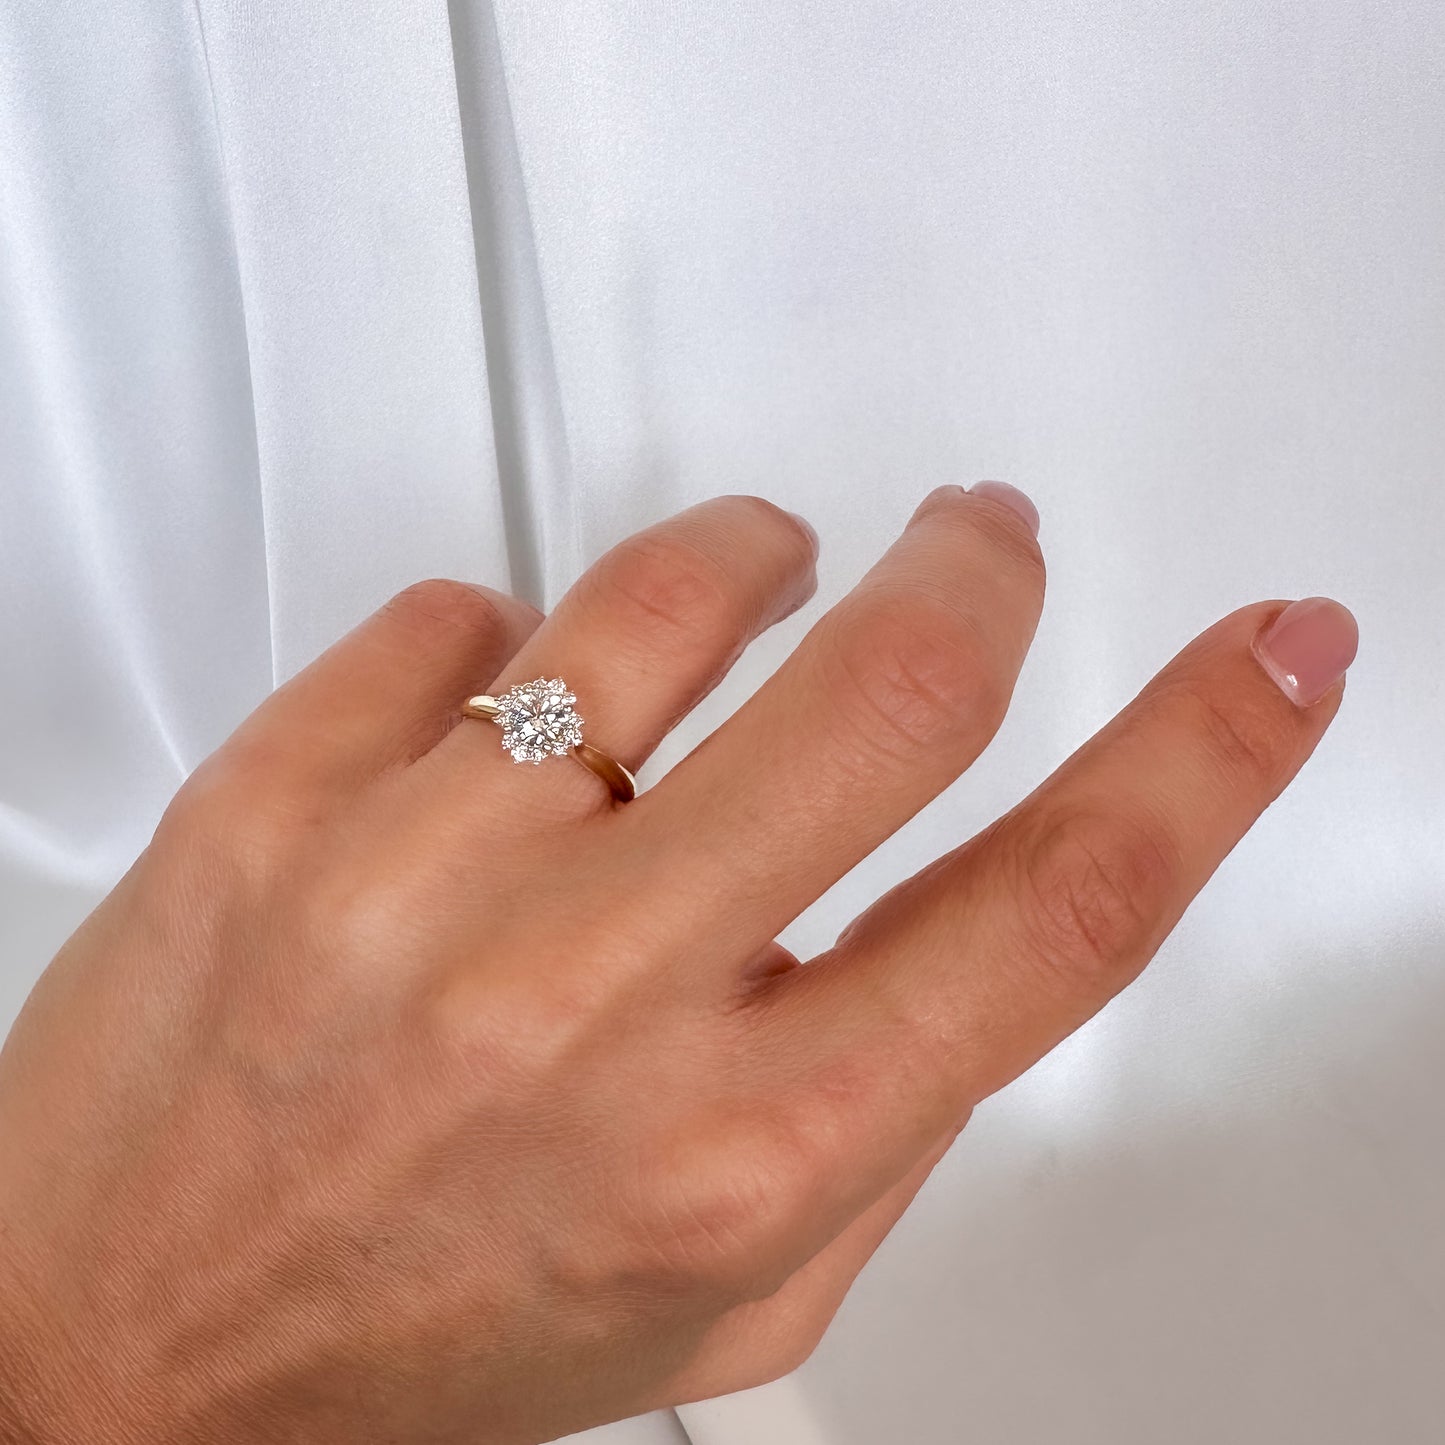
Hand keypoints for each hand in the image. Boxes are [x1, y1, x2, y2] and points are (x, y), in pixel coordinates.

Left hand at [0, 487, 1355, 1443]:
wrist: (104, 1360)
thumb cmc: (409, 1350)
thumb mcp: (723, 1312)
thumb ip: (876, 1129)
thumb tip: (968, 929)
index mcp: (742, 1151)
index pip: (1060, 908)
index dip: (1207, 751)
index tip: (1269, 656)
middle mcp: (590, 1005)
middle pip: (891, 693)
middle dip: (975, 574)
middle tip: (979, 542)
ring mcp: (418, 884)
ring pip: (670, 594)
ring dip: (750, 558)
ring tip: (753, 578)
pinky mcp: (275, 797)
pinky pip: (463, 612)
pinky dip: (517, 635)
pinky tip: (499, 721)